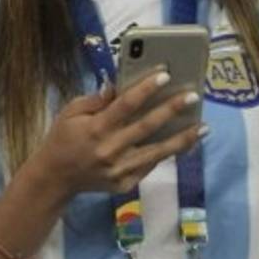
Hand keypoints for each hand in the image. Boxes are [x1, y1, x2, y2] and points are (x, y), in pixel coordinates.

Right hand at [27, 70, 205, 199]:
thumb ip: (96, 100)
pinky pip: (151, 165)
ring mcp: (119, 169)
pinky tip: (187, 142)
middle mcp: (109, 149)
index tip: (166, 74)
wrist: (54, 178)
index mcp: (95, 128)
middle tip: (193, 96)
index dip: (146, 89)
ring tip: (204, 126)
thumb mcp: (70, 113)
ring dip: (184, 138)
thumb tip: (120, 84)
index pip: (125, 105)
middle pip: (147, 126)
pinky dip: (169, 154)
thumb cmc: (64, 139)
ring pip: (158, 152)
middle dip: (172, 109)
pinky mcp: (126, 183)